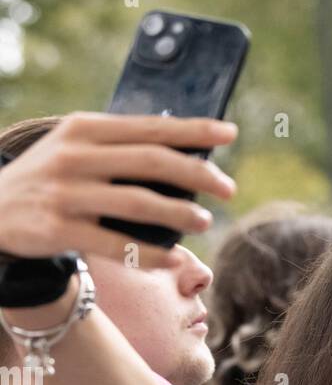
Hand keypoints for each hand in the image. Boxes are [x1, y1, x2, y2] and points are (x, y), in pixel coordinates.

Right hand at [0, 111, 236, 269]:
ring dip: (179, 213)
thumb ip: (117, 146)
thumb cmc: (49, 180)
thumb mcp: (74, 149)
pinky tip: (174, 258)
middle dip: (197, 173)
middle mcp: (75, 156)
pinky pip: (116, 244)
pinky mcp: (60, 229)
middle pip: (151, 161)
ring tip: (205, 221)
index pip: (149, 126)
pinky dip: (150, 252)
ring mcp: (67, 193)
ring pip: (138, 203)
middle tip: (228, 187)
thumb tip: (181, 153)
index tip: (229, 133)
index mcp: (84, 128)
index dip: (193, 130)